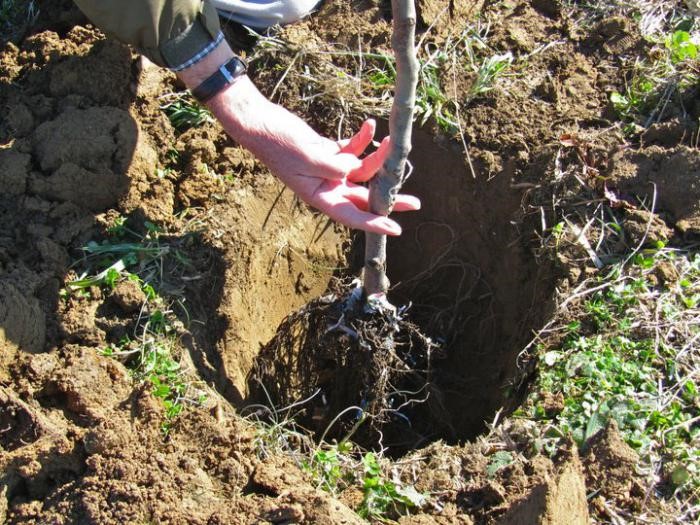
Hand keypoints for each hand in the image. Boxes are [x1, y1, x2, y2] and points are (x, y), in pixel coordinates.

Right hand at [206, 77, 419, 235]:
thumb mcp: (308, 156)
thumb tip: (356, 168)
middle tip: (415, 202)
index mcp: (320, 197)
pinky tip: (370, 125)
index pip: (351, 216)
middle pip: (364, 198)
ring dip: (378, 157)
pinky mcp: (329, 153)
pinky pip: (352, 150)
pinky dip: (362, 139)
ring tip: (392, 141)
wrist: (262, 123)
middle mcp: (327, 187)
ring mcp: (329, 170)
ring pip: (362, 171)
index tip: (395, 228)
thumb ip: (335, 165)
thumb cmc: (279, 144)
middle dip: (389, 198)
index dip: (374, 223)